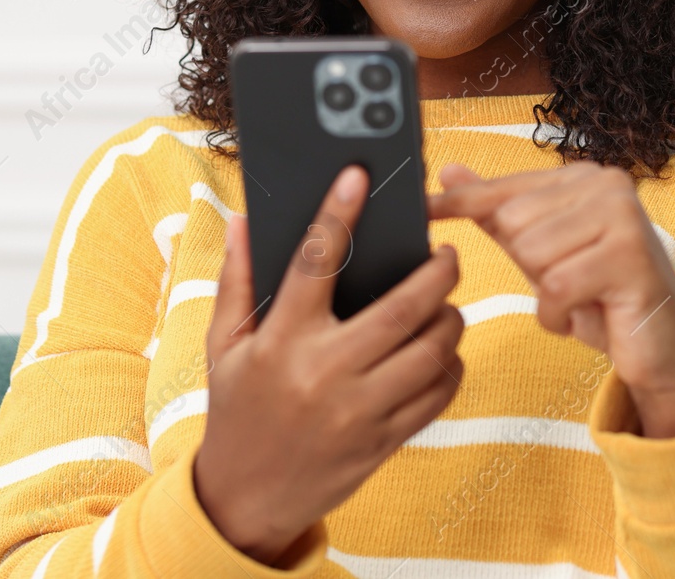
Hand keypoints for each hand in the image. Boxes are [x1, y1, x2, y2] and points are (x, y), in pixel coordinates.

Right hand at [194, 166, 463, 563]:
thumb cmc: (236, 411)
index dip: (338, 214)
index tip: (358, 177)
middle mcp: (323, 372)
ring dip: (451, 320)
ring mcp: (358, 411)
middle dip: (438, 274)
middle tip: (447, 257)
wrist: (246, 498)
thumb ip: (235, 282)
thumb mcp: (223, 346)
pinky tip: (442, 352)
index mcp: (281, 340)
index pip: (314, 262)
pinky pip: (437, 395)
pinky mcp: (384, 441)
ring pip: (431, 351)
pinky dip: (451, 367)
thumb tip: (241, 221)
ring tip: (446, 306)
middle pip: (401, 308)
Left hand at [428, 161, 674, 438]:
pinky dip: (556, 314)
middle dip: (529, 266)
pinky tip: (582, 315)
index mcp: (585, 176)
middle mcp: (609, 185)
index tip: (423, 208)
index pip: (507, 187)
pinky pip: (555, 287)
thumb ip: (498, 211)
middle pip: (515, 222)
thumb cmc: (601, 296)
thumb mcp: (542, 252)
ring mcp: (624, 217)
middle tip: (568, 281)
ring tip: (579, 297)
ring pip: (533, 253)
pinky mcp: (630, 258)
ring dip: (545, 293)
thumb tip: (448, 172)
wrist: (660, 348)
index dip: (462, 203)